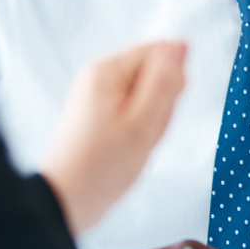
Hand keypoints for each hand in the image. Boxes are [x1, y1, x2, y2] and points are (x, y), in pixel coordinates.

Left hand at [41, 40, 187, 234]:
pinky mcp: (100, 113)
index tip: (158, 111)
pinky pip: (136, 111)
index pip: (162, 53)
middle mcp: (100, 76)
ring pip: (149, 95)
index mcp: (108, 71)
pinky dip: (141, 128)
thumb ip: (166, 81)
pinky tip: (130, 146)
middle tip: (144, 132)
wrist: (68, 201)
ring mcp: (99, 95)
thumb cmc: (103, 166)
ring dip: (153, 120)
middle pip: (155, 74)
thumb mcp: (144, 122)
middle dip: (162, 105)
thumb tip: (181, 47)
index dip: (171, 83)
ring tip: (135, 142)